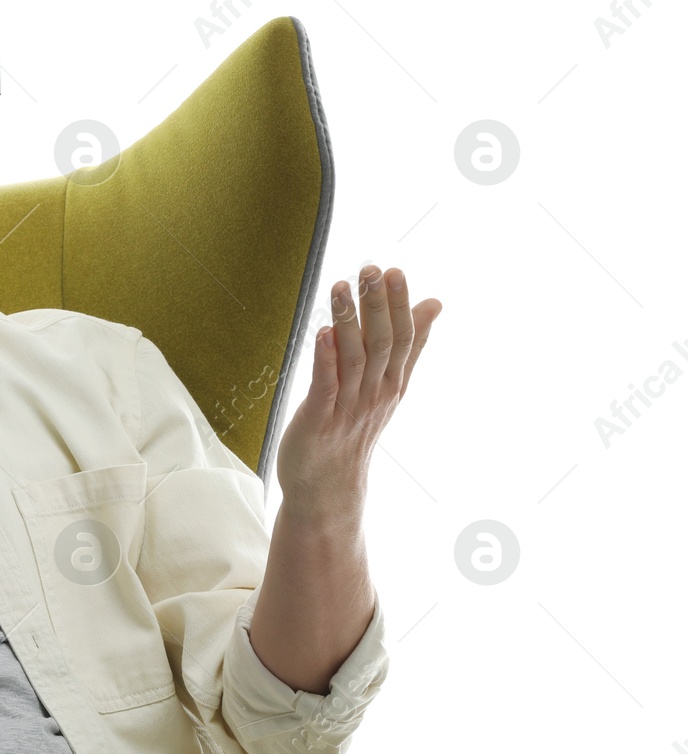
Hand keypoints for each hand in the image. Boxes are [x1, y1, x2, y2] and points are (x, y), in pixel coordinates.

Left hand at [275, 265, 441, 521]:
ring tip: (341, 286)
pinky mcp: (318, 420)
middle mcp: (374, 393)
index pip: (403, 338)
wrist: (327, 485)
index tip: (396, 271)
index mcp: (391, 382)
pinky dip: (325, 359)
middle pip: (381, 344)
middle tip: (373, 269)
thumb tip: (434, 303)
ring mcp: (347, 407)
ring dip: (348, 322)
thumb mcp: (387, 384)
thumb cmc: (353, 427)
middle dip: (378, 306)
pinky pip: (325, 386)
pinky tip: (321, 334)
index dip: (400, 305)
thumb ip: (410, 346)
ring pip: (353, 359)